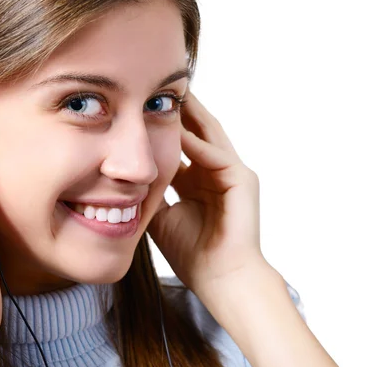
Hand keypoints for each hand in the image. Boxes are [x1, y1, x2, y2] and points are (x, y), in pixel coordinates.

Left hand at [147, 90, 269, 296]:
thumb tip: (125, 177)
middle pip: (197, 131)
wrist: (219, 279)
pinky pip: (215, 155)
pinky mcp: (242, 180)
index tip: (140, 110)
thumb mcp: (161, 216)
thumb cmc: (192, 252)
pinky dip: (196, 143)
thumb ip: (149, 192)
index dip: (163, 128)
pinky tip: (178, 129)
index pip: (181, 145)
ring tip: (171, 92)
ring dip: (191, 114)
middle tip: (158, 87)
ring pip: (209, 134)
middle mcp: (215, 172)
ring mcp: (232, 173)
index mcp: (198, 181)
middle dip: (179, 111)